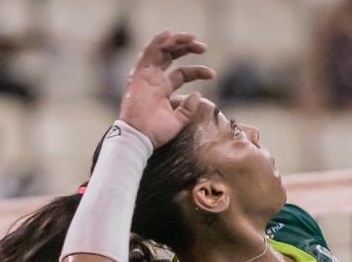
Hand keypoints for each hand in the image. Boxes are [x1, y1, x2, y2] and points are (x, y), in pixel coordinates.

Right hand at [119, 31, 216, 146]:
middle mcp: (154, 80)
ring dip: (175, 42)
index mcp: (163, 90)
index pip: (182, 74)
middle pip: (171, 57)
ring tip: (191, 37)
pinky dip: (157, 43)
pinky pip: (148, 54)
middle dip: (187, 49)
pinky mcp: (139, 75)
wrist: (140, 138)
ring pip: (161, 51)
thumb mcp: (178, 120)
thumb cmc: (156, 133)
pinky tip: (168, 34)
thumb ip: (188, 108)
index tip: (212, 74)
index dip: (198, 71)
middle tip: (203, 47)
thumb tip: (197, 94)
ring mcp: (146, 76)